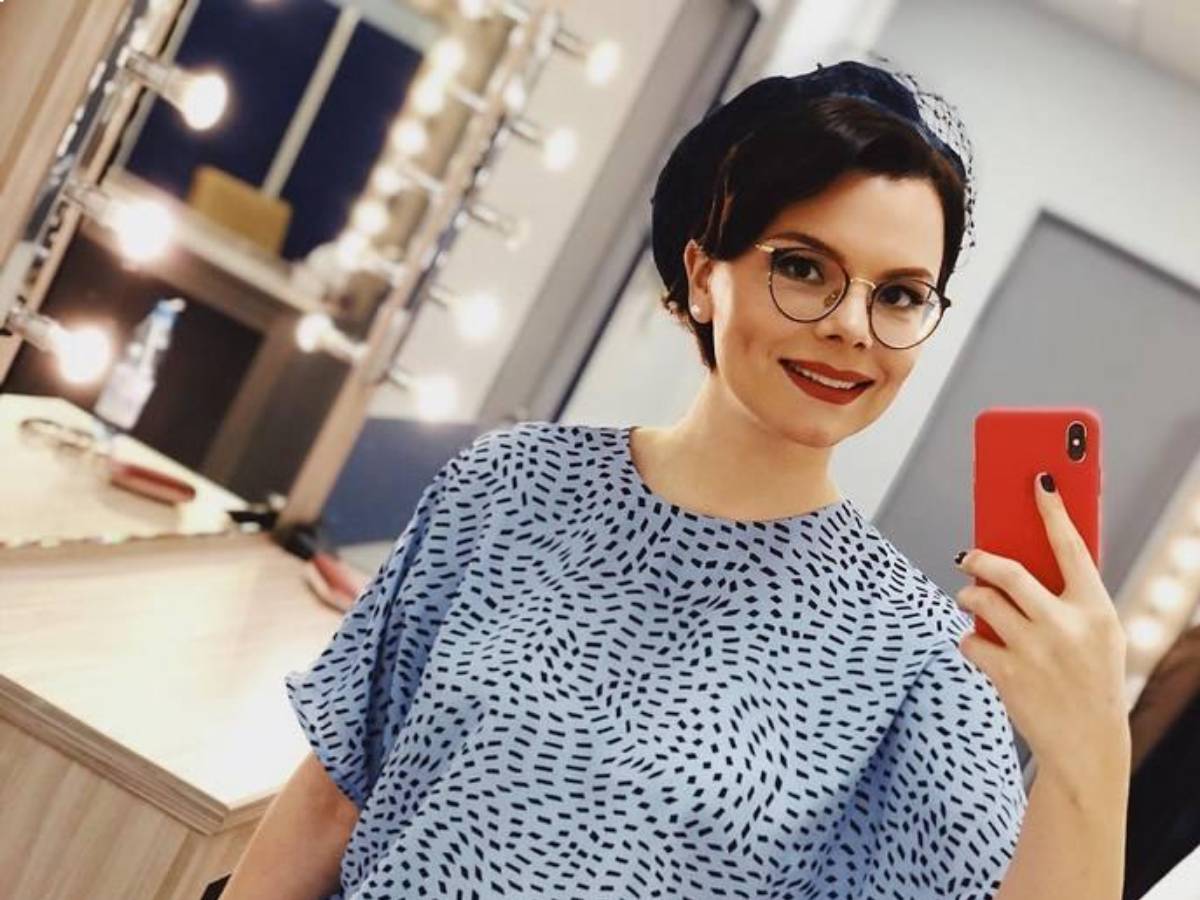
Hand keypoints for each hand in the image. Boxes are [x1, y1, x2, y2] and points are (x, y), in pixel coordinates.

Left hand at [954, 472, 1130, 802]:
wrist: (1087, 745)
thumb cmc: (1090, 679)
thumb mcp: (1099, 635)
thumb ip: (1070, 598)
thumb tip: (1021, 553)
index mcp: (1096, 609)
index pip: (1072, 547)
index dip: (1054, 511)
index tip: (1039, 479)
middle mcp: (1067, 625)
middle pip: (1009, 570)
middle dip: (981, 558)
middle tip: (968, 555)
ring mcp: (1036, 650)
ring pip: (981, 601)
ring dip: (970, 596)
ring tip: (973, 599)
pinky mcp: (1009, 673)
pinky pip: (971, 638)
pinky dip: (970, 638)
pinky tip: (981, 644)